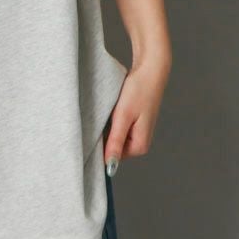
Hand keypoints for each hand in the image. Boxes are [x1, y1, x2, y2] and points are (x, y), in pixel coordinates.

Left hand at [104, 56, 170, 175]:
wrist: (150, 71)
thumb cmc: (138, 91)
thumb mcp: (123, 117)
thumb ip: (116, 142)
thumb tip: (110, 167)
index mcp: (139, 146)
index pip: (111, 158)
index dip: (98, 148)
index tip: (88, 137)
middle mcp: (139, 143)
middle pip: (111, 149)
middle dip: (101, 138)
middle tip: (97, 121)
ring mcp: (137, 133)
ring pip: (112, 138)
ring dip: (105, 129)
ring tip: (104, 115)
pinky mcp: (134, 124)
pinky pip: (116, 129)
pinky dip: (109, 122)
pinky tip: (108, 111)